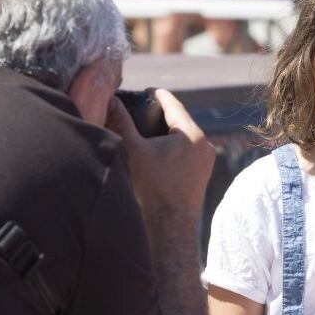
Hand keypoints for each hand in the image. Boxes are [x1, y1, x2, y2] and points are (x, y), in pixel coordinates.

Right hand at [105, 89, 215, 220]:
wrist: (171, 223)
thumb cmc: (153, 187)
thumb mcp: (133, 149)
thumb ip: (122, 122)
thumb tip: (108, 99)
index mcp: (191, 134)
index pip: (173, 103)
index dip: (156, 95)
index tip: (145, 90)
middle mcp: (205, 144)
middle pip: (180, 119)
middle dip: (161, 114)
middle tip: (142, 110)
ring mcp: (207, 160)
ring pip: (185, 136)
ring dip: (168, 131)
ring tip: (148, 129)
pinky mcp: (203, 173)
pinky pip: (189, 151)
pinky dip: (174, 146)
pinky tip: (159, 150)